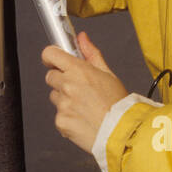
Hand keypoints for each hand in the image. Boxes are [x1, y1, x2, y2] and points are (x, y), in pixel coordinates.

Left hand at [42, 32, 128, 153]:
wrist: (122, 133)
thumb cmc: (118, 104)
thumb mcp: (108, 74)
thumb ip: (91, 54)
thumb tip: (82, 38)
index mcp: (79, 71)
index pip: (50, 54)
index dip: (51, 57)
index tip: (54, 60)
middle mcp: (67, 86)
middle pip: (50, 76)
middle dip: (61, 80)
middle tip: (78, 89)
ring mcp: (63, 105)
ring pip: (55, 97)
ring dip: (64, 100)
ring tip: (85, 106)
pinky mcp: (60, 121)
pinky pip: (59, 116)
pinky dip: (68, 118)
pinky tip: (83, 119)